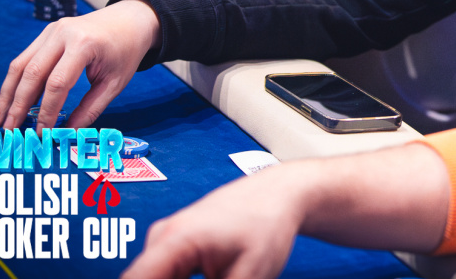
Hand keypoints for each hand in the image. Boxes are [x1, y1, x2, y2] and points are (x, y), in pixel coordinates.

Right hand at [0, 0, 161, 130]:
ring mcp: (52, 30)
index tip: (41, 133)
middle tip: (8, 131)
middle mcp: (63, 34)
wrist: (131, 19)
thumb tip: (67, 133)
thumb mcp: (116, 82)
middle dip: (17, 105)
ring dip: (8, 94)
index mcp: (84, 44)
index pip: (57, 83)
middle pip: (31, 73)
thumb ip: (91, 108)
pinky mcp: (47, 32)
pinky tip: (11, 101)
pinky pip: (26, 59)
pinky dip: (16, 81)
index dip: (46, 111)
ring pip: (20, 65)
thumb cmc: (126, 52)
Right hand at [123, 144, 448, 278]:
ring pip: (159, 277)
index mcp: (171, 244)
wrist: (296, 186)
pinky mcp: (183, 241)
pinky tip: (221, 274)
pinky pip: (171, 274)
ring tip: (238, 270)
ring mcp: (171, 237)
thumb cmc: (276, 219)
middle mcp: (163, 237)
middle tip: (227, 276)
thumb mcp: (251, 274)